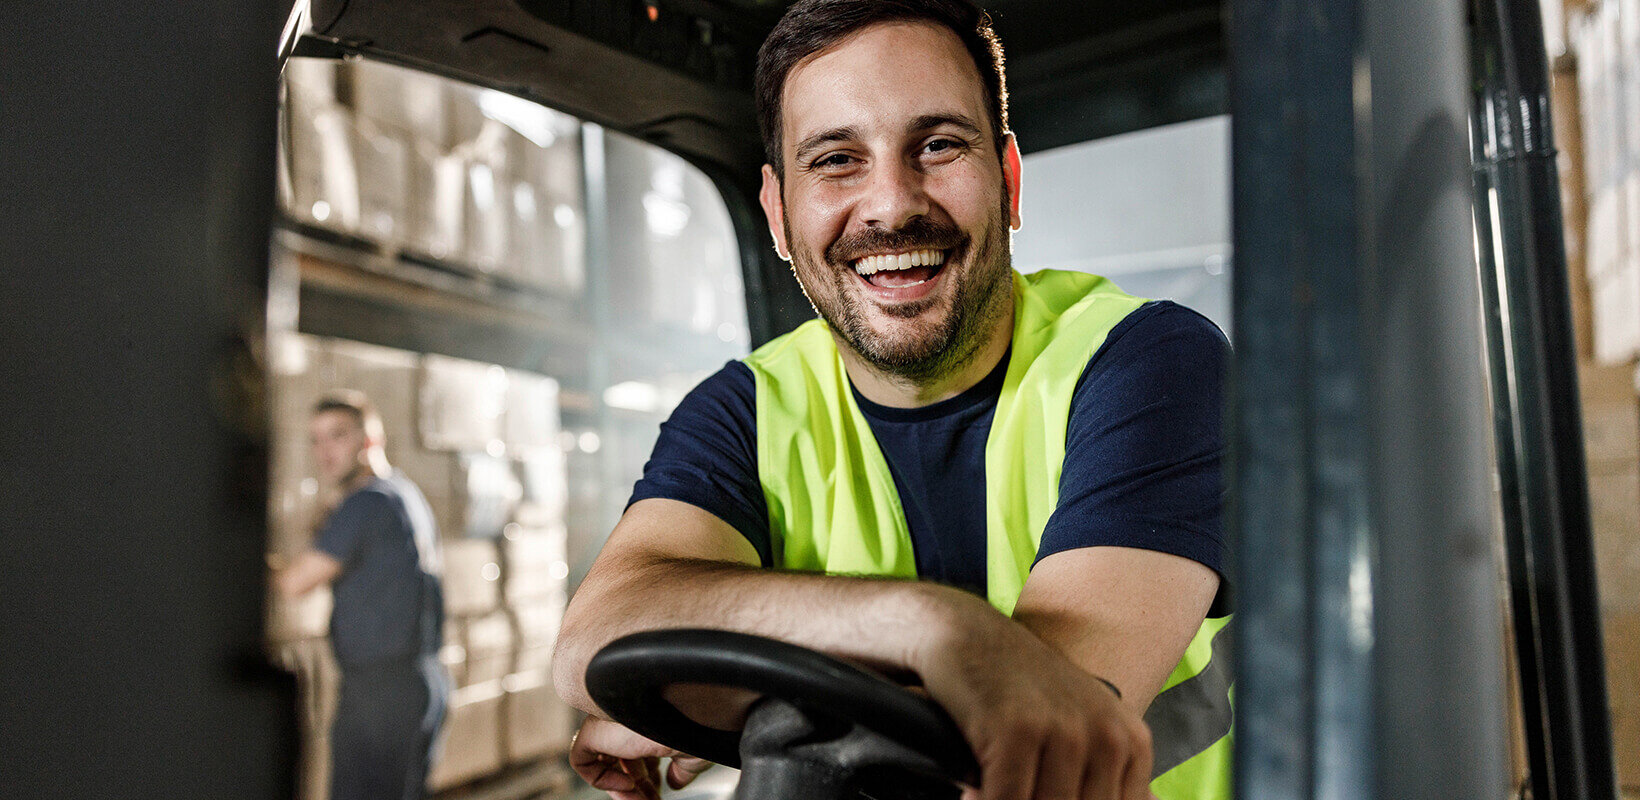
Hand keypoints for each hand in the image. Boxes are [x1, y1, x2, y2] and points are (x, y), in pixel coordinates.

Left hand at [569, 716, 712, 798]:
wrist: (696, 708)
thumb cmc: (701, 721)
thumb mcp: (693, 753)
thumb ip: (682, 769)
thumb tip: (676, 782)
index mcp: (648, 720)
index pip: (640, 753)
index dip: (650, 778)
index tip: (661, 792)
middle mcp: (627, 719)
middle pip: (622, 760)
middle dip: (637, 787)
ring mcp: (609, 722)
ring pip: (603, 763)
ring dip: (620, 790)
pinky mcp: (595, 729)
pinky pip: (581, 760)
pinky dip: (599, 780)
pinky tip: (628, 786)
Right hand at [918, 608, 1153, 799]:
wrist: (966, 631)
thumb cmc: (1019, 688)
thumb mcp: (1080, 726)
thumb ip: (1108, 776)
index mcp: (1131, 741)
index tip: (1043, 789)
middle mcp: (1107, 736)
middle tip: (1015, 786)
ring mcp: (1064, 731)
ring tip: (992, 785)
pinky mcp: (1016, 730)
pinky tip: (973, 788)